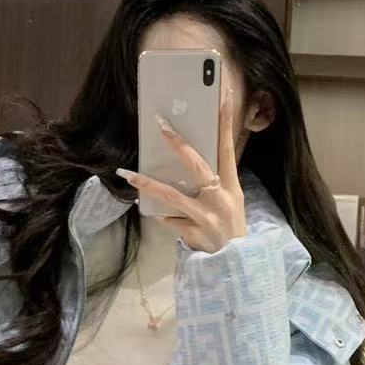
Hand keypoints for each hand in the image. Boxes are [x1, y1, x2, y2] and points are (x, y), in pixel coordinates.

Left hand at [117, 85, 246, 252]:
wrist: (239, 266)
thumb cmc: (232, 229)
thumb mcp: (231, 203)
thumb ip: (214, 184)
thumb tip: (187, 164)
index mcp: (232, 187)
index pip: (228, 149)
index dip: (225, 123)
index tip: (220, 97)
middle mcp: (220, 198)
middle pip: (196, 165)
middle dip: (178, 144)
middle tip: (160, 125)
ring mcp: (206, 217)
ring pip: (171, 195)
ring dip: (146, 183)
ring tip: (125, 173)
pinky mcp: (193, 233)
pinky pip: (170, 221)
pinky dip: (163, 217)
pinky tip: (152, 213)